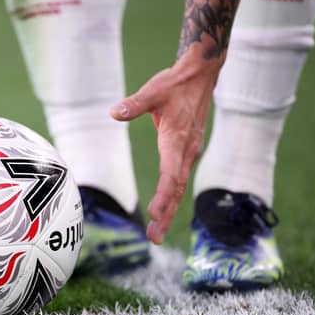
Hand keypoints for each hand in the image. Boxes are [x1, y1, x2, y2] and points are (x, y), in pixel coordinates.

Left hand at [111, 59, 218, 244]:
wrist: (201, 76)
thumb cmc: (175, 84)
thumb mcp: (154, 90)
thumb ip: (134, 104)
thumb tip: (114, 113)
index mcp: (177, 139)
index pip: (170, 173)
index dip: (163, 195)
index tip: (153, 213)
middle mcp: (186, 150)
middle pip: (176, 189)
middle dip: (165, 215)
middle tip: (154, 238)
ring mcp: (189, 153)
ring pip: (179, 188)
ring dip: (168, 212)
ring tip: (155, 235)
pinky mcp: (187, 153)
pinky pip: (179, 181)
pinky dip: (171, 199)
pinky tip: (162, 214)